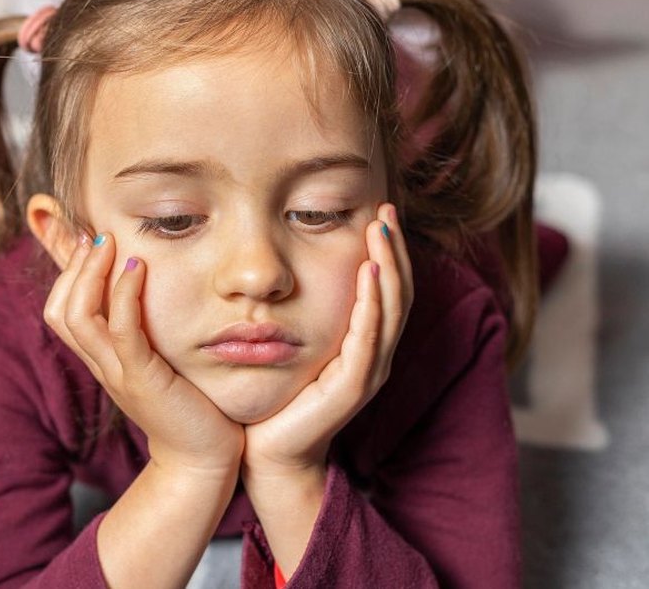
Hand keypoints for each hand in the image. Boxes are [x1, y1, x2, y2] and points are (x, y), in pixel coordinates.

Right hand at [43, 232, 243, 475]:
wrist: (201, 461)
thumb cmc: (189, 406)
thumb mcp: (159, 361)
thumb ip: (148, 331)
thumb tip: (150, 293)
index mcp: (101, 360)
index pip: (60, 310)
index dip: (66, 273)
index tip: (88, 239)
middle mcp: (102, 365)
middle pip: (59, 310)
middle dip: (73, 266)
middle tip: (96, 236)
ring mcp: (118, 374)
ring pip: (77, 317)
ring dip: (90, 274)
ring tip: (109, 244)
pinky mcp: (143, 380)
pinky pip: (121, 333)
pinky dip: (122, 297)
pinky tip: (138, 270)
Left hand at [243, 202, 413, 476]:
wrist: (265, 453)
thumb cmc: (274, 397)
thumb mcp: (291, 344)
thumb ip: (299, 311)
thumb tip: (282, 265)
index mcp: (363, 345)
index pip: (387, 290)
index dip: (388, 252)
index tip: (380, 212)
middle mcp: (373, 357)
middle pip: (398, 293)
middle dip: (394, 250)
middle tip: (388, 210)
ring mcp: (367, 374)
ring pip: (391, 311)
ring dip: (389, 268)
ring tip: (382, 232)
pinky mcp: (352, 389)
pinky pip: (368, 340)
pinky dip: (372, 305)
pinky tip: (368, 275)